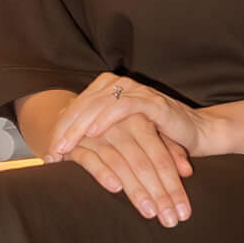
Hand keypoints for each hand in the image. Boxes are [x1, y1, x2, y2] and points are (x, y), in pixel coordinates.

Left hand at [47, 75, 206, 164]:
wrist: (196, 136)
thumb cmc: (156, 140)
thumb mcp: (120, 139)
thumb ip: (94, 136)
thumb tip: (59, 148)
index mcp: (108, 92)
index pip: (75, 109)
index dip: (59, 131)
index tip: (47, 155)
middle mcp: (120, 87)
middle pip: (82, 106)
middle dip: (64, 131)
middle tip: (51, 152)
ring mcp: (136, 92)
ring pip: (98, 105)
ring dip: (79, 127)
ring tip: (65, 146)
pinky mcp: (152, 102)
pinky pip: (124, 106)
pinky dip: (107, 118)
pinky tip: (94, 132)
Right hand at [61, 111, 193, 227]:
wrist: (78, 117)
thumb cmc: (120, 131)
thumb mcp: (148, 134)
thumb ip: (169, 149)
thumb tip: (188, 172)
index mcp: (140, 121)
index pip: (161, 158)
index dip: (174, 185)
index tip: (183, 212)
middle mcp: (119, 126)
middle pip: (144, 164)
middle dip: (159, 194)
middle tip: (170, 220)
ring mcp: (97, 135)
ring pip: (121, 164)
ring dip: (136, 190)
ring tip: (150, 213)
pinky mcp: (75, 144)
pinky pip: (89, 159)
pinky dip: (102, 172)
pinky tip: (115, 188)